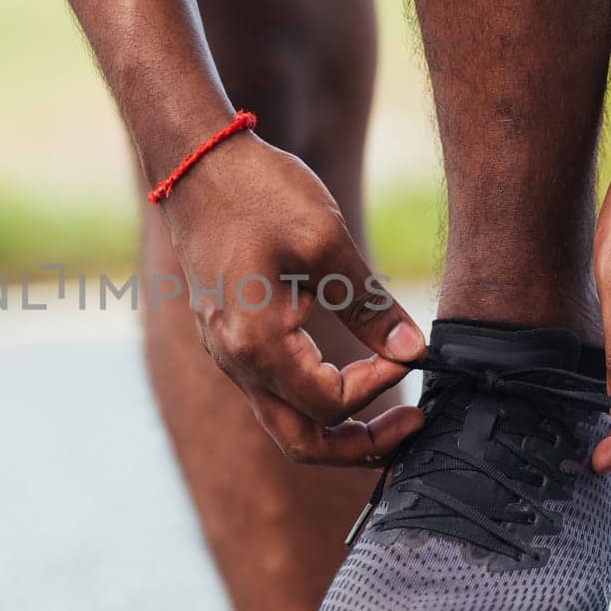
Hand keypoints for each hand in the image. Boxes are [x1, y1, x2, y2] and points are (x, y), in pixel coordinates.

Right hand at [158, 132, 426, 466]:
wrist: (196, 163)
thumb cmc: (257, 193)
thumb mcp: (326, 243)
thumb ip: (371, 306)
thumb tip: (414, 350)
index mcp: (257, 344)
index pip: (330, 403)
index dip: (379, 385)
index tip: (409, 350)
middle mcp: (235, 362)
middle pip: (302, 443)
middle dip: (361, 447)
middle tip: (413, 427)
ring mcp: (228, 354)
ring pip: (285, 423)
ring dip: (340, 429)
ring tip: (390, 413)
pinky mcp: (230, 339)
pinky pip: (273, 393)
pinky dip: (316, 401)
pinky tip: (349, 374)